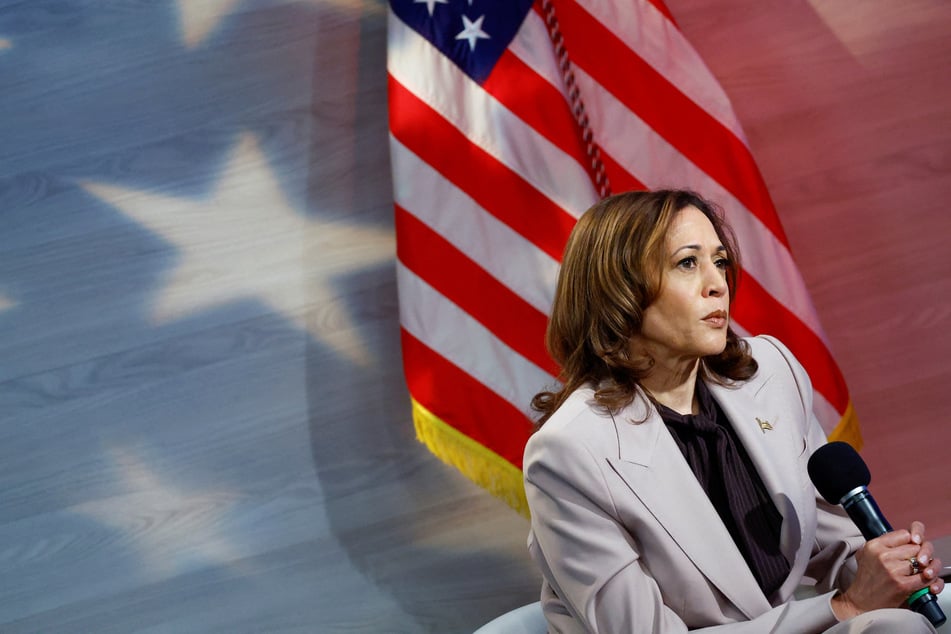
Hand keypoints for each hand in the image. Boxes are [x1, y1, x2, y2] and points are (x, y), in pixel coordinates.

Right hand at [830, 521, 944, 620]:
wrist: (861, 602)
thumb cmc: (865, 580)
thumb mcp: (865, 554)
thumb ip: (882, 543)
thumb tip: (905, 538)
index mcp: (874, 545)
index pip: (904, 534)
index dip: (909, 542)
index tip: (908, 549)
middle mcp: (882, 555)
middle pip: (915, 547)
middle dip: (916, 555)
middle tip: (912, 563)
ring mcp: (893, 570)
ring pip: (920, 562)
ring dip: (921, 568)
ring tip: (913, 573)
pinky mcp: (902, 584)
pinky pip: (924, 578)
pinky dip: (925, 580)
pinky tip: (919, 581)